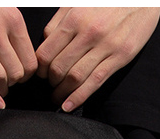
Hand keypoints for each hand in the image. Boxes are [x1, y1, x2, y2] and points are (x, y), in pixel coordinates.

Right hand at [0, 7, 37, 108]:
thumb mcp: (6, 7)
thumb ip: (15, 30)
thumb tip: (24, 56)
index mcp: (12, 20)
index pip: (30, 61)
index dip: (28, 74)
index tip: (22, 74)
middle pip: (15, 73)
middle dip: (14, 83)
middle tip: (10, 81)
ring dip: (1, 89)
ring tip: (1, 88)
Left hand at [36, 7, 159, 109]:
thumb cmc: (107, 0)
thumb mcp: (77, 2)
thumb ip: (59, 22)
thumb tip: (44, 44)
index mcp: (74, 19)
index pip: (46, 54)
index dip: (39, 70)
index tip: (40, 75)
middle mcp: (88, 33)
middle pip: (58, 68)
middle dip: (50, 83)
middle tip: (50, 87)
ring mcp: (105, 46)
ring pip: (75, 78)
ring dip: (62, 93)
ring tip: (57, 98)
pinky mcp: (120, 56)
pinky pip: (95, 82)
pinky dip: (79, 97)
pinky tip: (69, 106)